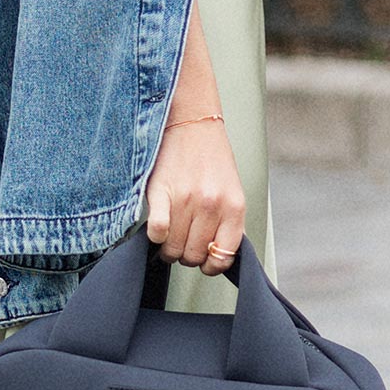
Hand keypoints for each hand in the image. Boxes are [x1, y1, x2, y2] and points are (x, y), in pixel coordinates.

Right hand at [144, 117, 245, 273]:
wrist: (191, 123)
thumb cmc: (211, 160)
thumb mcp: (231, 191)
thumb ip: (226, 223)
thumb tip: (214, 257)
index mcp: (234, 207)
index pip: (223, 257)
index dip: (210, 266)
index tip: (203, 261)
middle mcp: (212, 205)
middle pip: (194, 256)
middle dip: (186, 254)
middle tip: (182, 241)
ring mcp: (186, 199)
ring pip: (173, 248)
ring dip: (168, 247)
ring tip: (169, 234)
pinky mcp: (161, 192)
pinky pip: (157, 231)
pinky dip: (155, 235)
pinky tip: (158, 226)